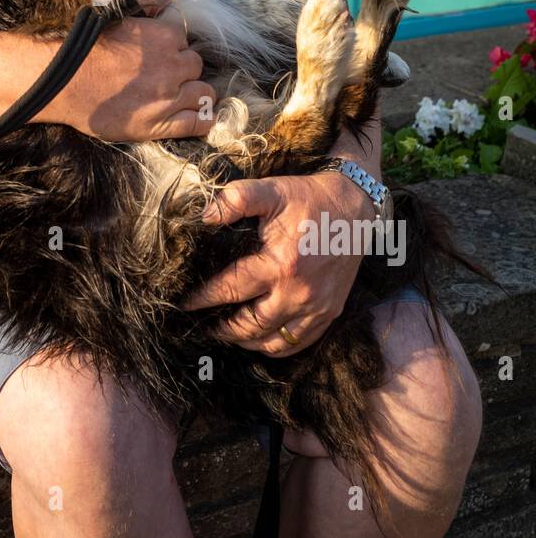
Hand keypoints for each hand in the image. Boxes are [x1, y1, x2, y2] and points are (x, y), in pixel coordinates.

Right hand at [46, 0, 216, 142]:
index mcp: (165, 37)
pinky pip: (199, 122)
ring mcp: (169, 97)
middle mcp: (172, 66)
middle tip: (166, 75)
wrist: (66, 83)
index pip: (185, 40)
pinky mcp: (161, 124)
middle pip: (196, 66)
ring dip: (195, 92)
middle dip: (185, 70)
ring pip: (204, 93)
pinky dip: (204, 119)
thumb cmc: (86, 50)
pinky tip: (199, 116)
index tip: (162, 54)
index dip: (174, 48)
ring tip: (183, 96)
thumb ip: (147, 11)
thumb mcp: (118, 20)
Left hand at [180, 171, 375, 356]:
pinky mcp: (330, 312)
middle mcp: (300, 293)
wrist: (354, 206)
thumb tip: (203, 217)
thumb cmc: (308, 197)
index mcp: (281, 265)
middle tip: (203, 325)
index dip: (204, 298)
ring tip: (227, 334)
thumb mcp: (271, 190)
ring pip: (274, 342)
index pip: (231, 289)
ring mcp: (318, 307)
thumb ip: (236, 199)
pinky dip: (275, 347)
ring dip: (247, 342)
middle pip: (251, 324)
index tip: (185, 303)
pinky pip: (298, 343)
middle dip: (223, 328)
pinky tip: (259, 339)